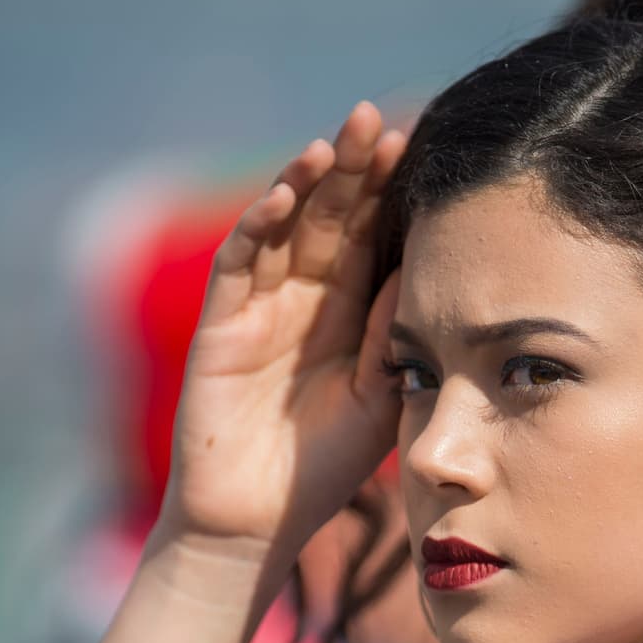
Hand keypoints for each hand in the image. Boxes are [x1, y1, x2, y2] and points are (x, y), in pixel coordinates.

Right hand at [163, 102, 407, 560]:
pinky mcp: (220, 327)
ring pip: (282, 228)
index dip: (391, 195)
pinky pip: (238, 265)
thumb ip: (394, 340)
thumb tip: (422, 274)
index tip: (423, 149)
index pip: (370, 239)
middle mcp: (302, 300)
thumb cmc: (323, 470)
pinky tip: (283, 195)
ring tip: (334, 143)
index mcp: (346, 314)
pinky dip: (256, 227)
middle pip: (328, 218)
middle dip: (353, 169)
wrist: (258, 523)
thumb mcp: (378, 399)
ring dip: (304, 183)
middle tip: (379, 119)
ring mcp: (258, 308)